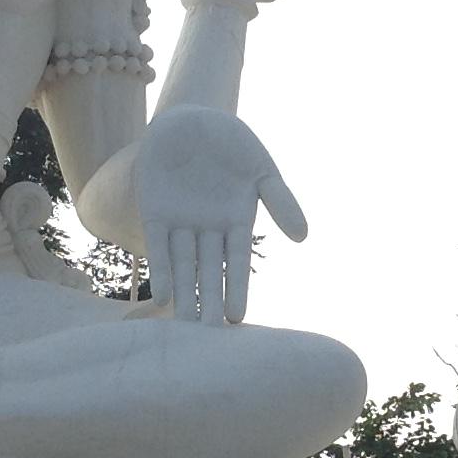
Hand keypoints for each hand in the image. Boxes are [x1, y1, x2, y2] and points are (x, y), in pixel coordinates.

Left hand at [134, 104, 307, 324]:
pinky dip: (162, 269)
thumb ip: (280, 201)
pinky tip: (163, 295)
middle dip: (209, 302)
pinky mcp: (155, 211)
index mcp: (236, 221)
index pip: (236, 263)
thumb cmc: (233, 144)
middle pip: (208, 272)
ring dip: (185, 295)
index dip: (236, 289)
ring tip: (184, 329)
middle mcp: (208, 229)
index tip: (238, 319)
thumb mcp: (262, 170)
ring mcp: (181, 221)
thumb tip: (302, 238)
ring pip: (184, 265)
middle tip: (209, 339)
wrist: (194, 117)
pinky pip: (158, 245)